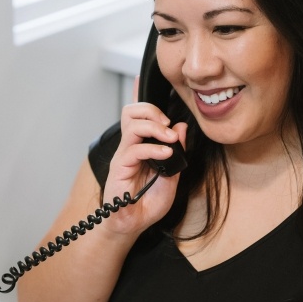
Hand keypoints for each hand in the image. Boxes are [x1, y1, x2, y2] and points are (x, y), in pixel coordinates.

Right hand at [102, 77, 186, 236]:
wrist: (133, 223)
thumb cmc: (148, 202)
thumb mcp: (172, 175)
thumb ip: (177, 152)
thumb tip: (182, 129)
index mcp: (141, 146)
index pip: (138, 115)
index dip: (139, 95)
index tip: (140, 79)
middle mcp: (130, 147)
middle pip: (132, 112)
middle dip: (152, 110)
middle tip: (168, 124)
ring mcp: (124, 156)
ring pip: (132, 124)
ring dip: (154, 125)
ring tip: (168, 138)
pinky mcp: (120, 168)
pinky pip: (135, 149)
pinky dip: (154, 148)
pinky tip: (166, 155)